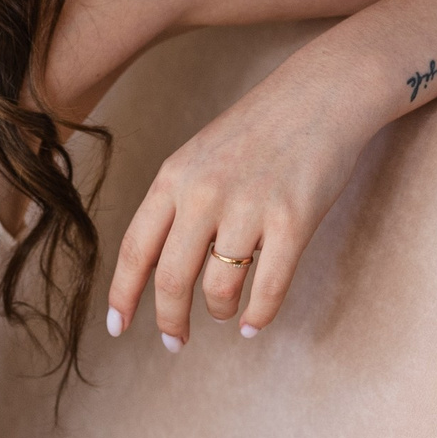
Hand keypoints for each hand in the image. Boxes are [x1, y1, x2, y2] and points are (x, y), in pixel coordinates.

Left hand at [105, 51, 368, 347]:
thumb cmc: (258, 131)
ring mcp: (249, 207)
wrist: (319, 95)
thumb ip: (177, 205)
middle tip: (174, 342)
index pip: (135, 249)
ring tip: (226, 312)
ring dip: (219, 311)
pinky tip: (254, 325)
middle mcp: (203, 194)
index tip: (117, 327)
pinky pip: (268, 287)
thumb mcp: (199, 157)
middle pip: (171, 279)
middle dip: (169, 321)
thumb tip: (159, 267)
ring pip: (219, 289)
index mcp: (173, 178)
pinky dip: (259, 315)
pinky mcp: (292, 220)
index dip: (123, 295)